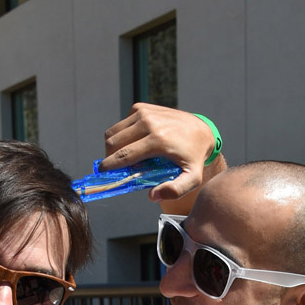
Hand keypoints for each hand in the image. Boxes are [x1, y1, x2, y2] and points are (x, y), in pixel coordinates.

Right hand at [101, 103, 220, 202]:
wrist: (201, 130)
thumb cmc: (194, 158)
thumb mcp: (192, 178)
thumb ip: (175, 190)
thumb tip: (152, 196)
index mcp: (157, 140)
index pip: (124, 155)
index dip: (109, 166)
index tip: (102, 173)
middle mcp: (148, 123)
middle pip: (113, 143)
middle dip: (109, 158)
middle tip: (117, 169)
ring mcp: (143, 113)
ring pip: (113, 133)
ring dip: (112, 147)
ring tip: (123, 158)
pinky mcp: (141, 107)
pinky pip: (121, 125)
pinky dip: (121, 136)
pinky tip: (133, 143)